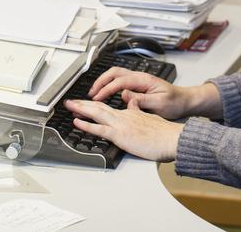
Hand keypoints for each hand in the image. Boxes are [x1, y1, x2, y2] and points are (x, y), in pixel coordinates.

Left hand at [64, 98, 182, 161]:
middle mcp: (123, 116)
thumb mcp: (150, 118)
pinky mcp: (121, 135)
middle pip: (99, 106)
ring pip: (96, 113)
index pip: (109, 106)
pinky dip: (87, 124)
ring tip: (69, 106)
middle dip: (83, 103)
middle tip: (70, 102)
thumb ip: (139, 111)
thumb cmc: (164, 133)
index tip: (86, 103)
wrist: (171, 138)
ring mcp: (121, 124)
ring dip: (81, 108)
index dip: (95, 104)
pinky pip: (100, 128)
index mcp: (130, 113)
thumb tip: (132, 106)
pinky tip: (77, 122)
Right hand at [88, 67, 189, 119]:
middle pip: (114, 73)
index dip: (106, 90)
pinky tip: (106, 94)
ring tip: (95, 94)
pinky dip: (109, 85)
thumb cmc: (175, 102)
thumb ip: (141, 99)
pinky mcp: (138, 85)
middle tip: (91, 94)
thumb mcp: (159, 104)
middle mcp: (140, 77)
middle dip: (100, 82)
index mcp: (144, 80)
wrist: (185, 101)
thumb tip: (124, 95)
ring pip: (116, 75)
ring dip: (104, 82)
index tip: (97, 98)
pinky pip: (120, 81)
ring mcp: (139, 80)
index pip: (120, 82)